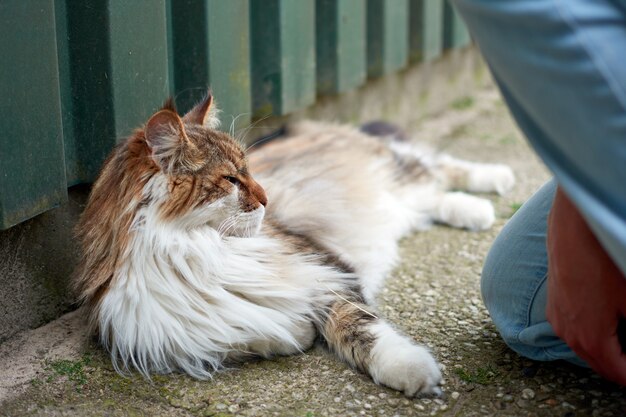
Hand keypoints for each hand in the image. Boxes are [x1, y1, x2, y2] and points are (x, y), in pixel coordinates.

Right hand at [546, 187, 625, 384]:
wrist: (574, 227)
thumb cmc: (605, 260)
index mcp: (591, 339)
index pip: (619, 375)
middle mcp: (569, 334)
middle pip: (601, 366)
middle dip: (622, 365)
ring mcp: (557, 319)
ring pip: (587, 349)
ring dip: (608, 350)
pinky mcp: (554, 304)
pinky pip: (575, 331)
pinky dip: (593, 334)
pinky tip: (609, 320)